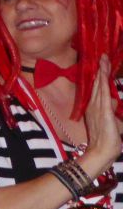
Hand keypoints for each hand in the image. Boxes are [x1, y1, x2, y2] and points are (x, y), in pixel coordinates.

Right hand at [81, 54, 122, 173]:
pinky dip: (101, 81)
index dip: (99, 75)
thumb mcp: (113, 123)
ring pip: (98, 85)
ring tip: (103, 59)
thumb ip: (114, 112)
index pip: (96, 89)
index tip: (102, 63)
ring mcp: (97, 108)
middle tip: (102, 55)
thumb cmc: (108, 141)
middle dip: (100, 69)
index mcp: (94, 108)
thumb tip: (116, 102)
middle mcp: (93, 106)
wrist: (101, 152)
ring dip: (101, 71)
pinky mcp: (103, 111)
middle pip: (96, 84)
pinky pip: (102, 92)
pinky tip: (102, 73)